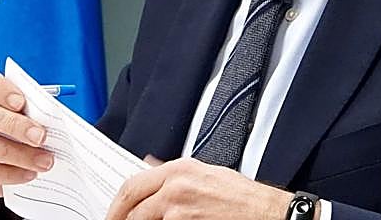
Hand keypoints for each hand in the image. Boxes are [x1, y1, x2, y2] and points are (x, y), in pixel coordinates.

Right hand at [0, 62, 54, 197]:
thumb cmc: (16, 115)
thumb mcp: (23, 105)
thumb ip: (31, 106)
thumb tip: (48, 120)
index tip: (21, 102)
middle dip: (14, 126)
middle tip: (41, 137)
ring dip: (16, 155)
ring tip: (42, 163)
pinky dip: (6, 175)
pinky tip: (26, 175)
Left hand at [104, 156, 291, 219]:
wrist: (267, 214)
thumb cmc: (243, 198)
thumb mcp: (207, 173)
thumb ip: (175, 173)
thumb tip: (150, 166)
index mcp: (179, 169)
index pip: (133, 185)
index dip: (117, 204)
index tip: (114, 214)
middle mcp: (175, 186)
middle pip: (130, 204)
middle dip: (118, 218)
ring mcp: (178, 210)